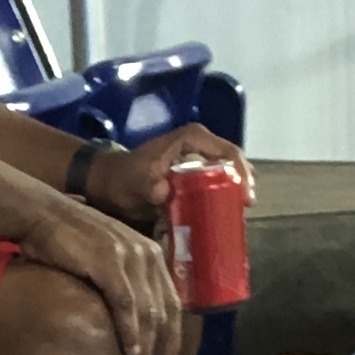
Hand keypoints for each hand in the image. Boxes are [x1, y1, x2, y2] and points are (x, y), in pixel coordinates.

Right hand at [16, 198, 181, 354]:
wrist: (41, 214)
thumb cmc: (67, 237)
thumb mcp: (104, 256)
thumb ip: (121, 277)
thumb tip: (125, 311)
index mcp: (150, 252)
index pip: (171, 299)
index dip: (173, 332)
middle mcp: (146, 253)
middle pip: (164, 309)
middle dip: (163, 345)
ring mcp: (129, 257)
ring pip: (147, 311)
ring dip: (146, 346)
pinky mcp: (108, 263)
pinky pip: (125, 304)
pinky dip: (129, 330)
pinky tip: (129, 351)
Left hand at [84, 124, 253, 228]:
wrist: (110, 182)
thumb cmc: (123, 177)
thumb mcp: (134, 181)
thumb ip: (149, 185)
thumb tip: (164, 193)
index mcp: (192, 138)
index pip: (227, 151)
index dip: (241, 173)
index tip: (244, 198)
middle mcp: (200, 144)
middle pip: (233, 162)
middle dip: (242, 184)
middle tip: (244, 209)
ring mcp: (199, 158)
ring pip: (227, 173)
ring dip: (233, 192)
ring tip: (237, 215)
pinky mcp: (195, 173)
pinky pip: (215, 183)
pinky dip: (221, 197)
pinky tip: (223, 215)